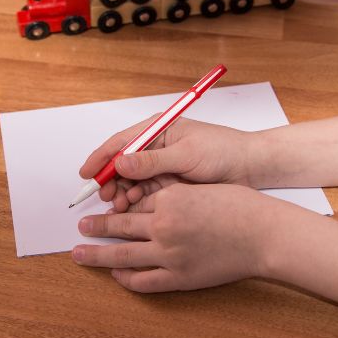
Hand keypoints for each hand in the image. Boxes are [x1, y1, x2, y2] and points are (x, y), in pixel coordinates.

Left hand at [73, 183, 275, 292]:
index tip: (105, 206)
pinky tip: (116, 274)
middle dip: (96, 227)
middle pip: (118, 226)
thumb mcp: (200, 189)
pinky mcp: (179, 277)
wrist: (264, 234)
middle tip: (81, 226)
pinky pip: (143, 280)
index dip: (118, 205)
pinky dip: (125, 278)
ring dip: (96, 254)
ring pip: (121, 255)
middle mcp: (163, 225)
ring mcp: (169, 254)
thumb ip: (172, 196)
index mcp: (169, 198)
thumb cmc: (240, 207)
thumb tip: (148, 203)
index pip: (134, 202)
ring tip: (79, 252)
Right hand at [79, 117, 258, 211]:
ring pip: (131, 181)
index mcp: (158, 130)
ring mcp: (161, 166)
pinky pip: (144, 192)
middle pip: (122, 163)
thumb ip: (153, 160)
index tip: (86, 174)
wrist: (251, 168)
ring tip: (120, 205)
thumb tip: (121, 162)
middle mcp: (156, 146)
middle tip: (106, 197)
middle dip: (111, 180)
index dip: (101, 158)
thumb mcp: (187, 155)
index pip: (121, 142)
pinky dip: (136, 200)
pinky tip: (132, 208)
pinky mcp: (168, 183)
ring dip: (123, 192)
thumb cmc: (223, 152)